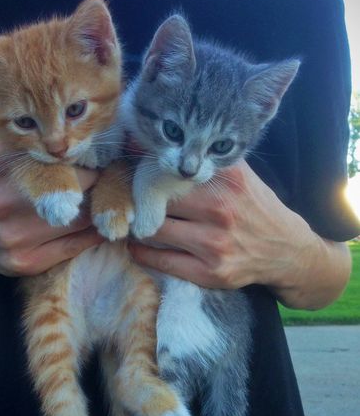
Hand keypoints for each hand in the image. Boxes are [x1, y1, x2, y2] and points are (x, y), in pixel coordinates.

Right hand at [0, 142, 103, 310]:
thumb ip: (27, 143)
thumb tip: (73, 125)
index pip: (58, 154)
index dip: (85, 152)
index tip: (102, 151)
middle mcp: (6, 201)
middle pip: (76, 183)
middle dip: (98, 178)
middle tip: (112, 175)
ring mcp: (16, 235)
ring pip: (81, 217)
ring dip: (101, 207)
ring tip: (110, 198)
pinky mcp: (28, 261)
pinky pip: (76, 245)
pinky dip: (96, 233)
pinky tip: (103, 224)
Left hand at [128, 161, 349, 308]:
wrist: (286, 251)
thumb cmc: (256, 208)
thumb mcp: (241, 177)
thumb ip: (207, 162)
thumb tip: (157, 143)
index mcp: (228, 179)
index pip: (173, 169)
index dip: (149, 170)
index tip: (134, 171)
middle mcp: (221, 209)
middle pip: (160, 199)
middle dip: (140, 198)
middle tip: (128, 197)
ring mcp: (215, 243)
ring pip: (156, 230)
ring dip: (138, 226)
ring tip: (132, 221)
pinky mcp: (210, 272)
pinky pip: (162, 261)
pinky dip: (142, 252)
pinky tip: (137, 245)